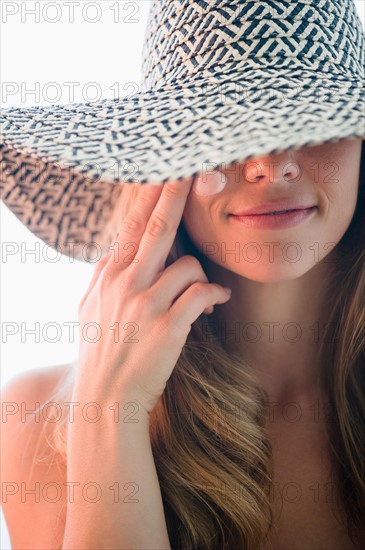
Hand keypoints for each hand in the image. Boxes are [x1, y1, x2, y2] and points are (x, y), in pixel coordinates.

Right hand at [75, 179, 231, 418]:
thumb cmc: (100, 353)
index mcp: (108, 277)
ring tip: (201, 296)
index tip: (163, 172)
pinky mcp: (169, 327)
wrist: (105, 400)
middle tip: (193, 171)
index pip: (130, 226)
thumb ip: (102, 276)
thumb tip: (114, 252)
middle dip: (175, 196)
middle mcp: (125, 284)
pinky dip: (215, 295)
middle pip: (156, 229)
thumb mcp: (88, 310)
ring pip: (188, 265)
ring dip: (201, 277)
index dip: (149, 197)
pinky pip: (202, 294)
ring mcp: (146, 305)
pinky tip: (217, 303)